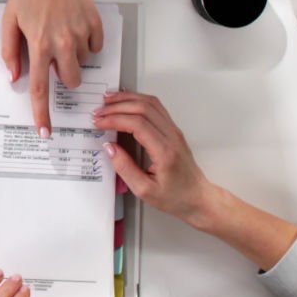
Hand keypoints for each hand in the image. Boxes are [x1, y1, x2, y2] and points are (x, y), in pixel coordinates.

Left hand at [2, 0, 102, 136]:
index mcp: (39, 45)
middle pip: (70, 81)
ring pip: (82, 63)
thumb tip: (15, 77)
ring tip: (62, 31)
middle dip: (64, 75)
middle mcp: (62, 43)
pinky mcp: (95, 24)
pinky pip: (95, 47)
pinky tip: (74, 25)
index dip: (42, 114)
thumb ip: (10, 52)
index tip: (45, 131)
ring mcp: (81, 34)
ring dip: (73, 55)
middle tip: (54, 56)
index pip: (41, 90)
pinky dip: (86, 42)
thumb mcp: (10, 21)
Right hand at [91, 92, 216, 224]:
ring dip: (127, 99)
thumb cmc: (175, 197)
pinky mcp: (173, 130)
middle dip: (117, 106)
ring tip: (108, 100)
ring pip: (151, 103)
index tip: (99, 122)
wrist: (197, 197)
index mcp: (165, 152)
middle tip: (99, 111)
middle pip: (143, 108)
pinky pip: (156, 107)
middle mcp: (172, 136)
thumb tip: (109, 148)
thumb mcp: (144, 191)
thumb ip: (125, 168)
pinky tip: (127, 102)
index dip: (115, 119)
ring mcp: (174, 131)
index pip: (137, 124)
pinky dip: (138, 100)